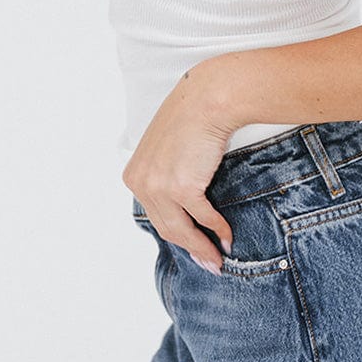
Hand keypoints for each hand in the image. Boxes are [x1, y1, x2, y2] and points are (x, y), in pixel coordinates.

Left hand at [121, 62, 236, 274]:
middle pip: (167, 227)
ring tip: (218, 259)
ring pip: (182, 229)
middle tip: (208, 263)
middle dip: (190, 248)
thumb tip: (182, 203)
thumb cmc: (192, 116)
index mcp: (134, 175)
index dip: (175, 233)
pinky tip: (227, 236)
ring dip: (203, 247)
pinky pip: (203, 217)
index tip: (191, 247)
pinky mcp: (183, 187)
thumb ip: (165, 173)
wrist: (208, 98)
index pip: (154, 214)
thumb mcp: (165, 147)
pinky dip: (217, 229)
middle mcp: (142, 183)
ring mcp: (160, 187)